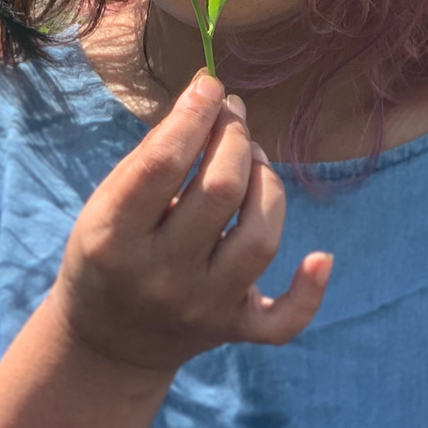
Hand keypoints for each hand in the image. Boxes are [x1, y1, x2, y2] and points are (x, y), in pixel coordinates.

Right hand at [51, 71, 332, 374]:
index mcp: (114, 237)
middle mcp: (160, 277)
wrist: (106, 343)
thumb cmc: (108, 251)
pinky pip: (283, 320)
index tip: (210, 85)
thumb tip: (209, 96)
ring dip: (267, 183)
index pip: (162, 162)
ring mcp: (201, 307)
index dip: (194, 114)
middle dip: (235, 138)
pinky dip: (309, 291)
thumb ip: (155, 153)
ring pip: (261, 239)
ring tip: (254, 160)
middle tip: (231, 118)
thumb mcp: (107, 202)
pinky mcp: (233, 332)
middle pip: (222, 191)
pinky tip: (320, 258)